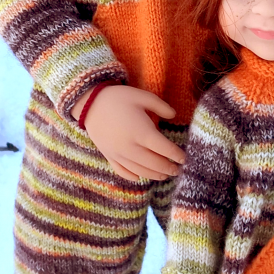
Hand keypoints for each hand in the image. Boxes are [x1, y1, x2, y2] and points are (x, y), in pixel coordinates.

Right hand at [71, 84, 185, 181]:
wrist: (89, 103)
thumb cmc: (118, 98)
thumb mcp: (142, 96)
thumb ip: (160, 106)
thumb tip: (174, 115)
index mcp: (142, 132)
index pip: (165, 149)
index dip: (176, 155)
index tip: (184, 158)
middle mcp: (131, 147)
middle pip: (154, 163)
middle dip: (168, 168)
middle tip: (178, 170)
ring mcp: (118, 154)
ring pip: (140, 171)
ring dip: (154, 175)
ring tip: (164, 175)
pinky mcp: (109, 156)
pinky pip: (122, 171)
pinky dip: (133, 176)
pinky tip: (140, 177)